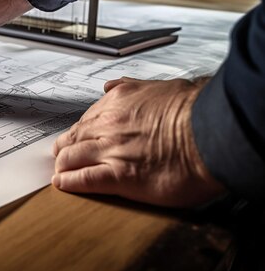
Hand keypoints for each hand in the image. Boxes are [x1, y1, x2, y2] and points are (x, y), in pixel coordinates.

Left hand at [52, 77, 225, 207]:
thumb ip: (133, 87)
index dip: (79, 131)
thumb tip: (113, 85)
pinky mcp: (119, 176)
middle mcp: (108, 124)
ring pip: (71, 157)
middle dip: (64, 148)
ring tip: (59, 172)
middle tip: (61, 156)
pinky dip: (70, 182)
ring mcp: (110, 150)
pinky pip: (84, 179)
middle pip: (72, 138)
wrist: (212, 132)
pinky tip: (63, 184)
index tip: (78, 137)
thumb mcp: (160, 86)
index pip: (86, 119)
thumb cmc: (195, 110)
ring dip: (62, 166)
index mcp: (117, 102)